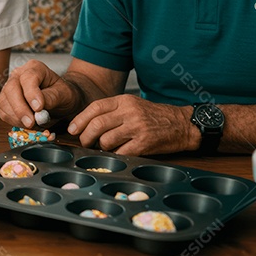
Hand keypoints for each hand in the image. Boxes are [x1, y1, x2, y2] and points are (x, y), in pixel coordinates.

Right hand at [0, 60, 81, 128]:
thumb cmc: (62, 93)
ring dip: (17, 117)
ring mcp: (9, 87)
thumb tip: (38, 108)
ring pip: (4, 102)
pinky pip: (3, 112)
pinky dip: (13, 121)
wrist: (59, 99)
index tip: (38, 108)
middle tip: (31, 123)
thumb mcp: (64, 94)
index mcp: (35, 68)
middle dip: (20, 109)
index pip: (28, 78)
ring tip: (33, 124)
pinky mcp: (5, 101)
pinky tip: (26, 124)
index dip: (31, 93)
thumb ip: (52, 98)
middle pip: (11, 89)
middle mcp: (18, 75)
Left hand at [68, 95, 196, 155]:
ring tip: (103, 148)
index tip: (73, 129)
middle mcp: (129, 112)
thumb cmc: (154, 116)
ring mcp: (137, 127)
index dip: (80, 120)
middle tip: (85, 142)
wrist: (183, 124)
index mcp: (124, 101)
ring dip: (100, 147)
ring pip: (106, 139)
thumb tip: (86, 124)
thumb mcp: (132, 105)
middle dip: (85, 136)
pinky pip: (121, 152)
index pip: (94, 107)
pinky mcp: (144, 143)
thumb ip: (112, 111)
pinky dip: (115, 155)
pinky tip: (117, 153)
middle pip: (97, 125)